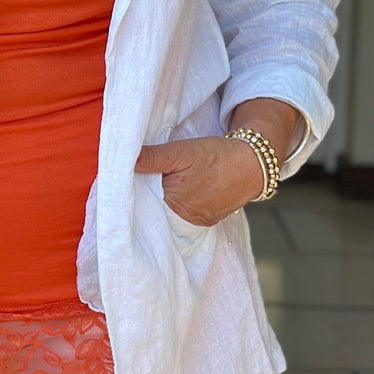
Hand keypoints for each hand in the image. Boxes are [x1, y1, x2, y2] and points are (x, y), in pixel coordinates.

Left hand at [134, 135, 261, 226]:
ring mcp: (196, 222)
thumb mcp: (180, 151)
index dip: (138, 185)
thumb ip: (152, 157)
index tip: (134, 174)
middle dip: (151, 193)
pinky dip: (182, 204)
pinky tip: (185, 191)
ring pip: (170, 212)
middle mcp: (183, 217)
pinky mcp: (207, 222)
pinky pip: (186, 215)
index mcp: (172, 200)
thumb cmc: (215, 156)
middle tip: (154, 176)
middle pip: (156, 207)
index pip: (143, 198)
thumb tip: (123, 159)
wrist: (250, 165)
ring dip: (167, 200)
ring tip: (172, 183)